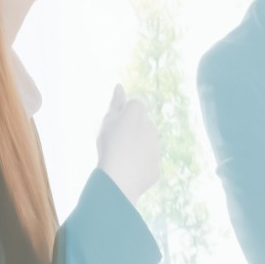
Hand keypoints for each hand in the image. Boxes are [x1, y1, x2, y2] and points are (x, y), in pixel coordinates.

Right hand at [96, 85, 164, 200]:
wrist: (119, 177)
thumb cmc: (109, 144)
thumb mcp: (108, 120)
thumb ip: (116, 103)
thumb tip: (119, 86)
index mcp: (139, 111)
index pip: (133, 105)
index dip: (122, 115)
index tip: (114, 125)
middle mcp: (152, 126)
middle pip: (140, 125)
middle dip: (130, 131)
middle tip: (115, 143)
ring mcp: (156, 146)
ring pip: (144, 144)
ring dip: (134, 149)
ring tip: (120, 159)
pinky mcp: (156, 166)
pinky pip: (145, 164)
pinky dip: (137, 167)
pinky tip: (127, 171)